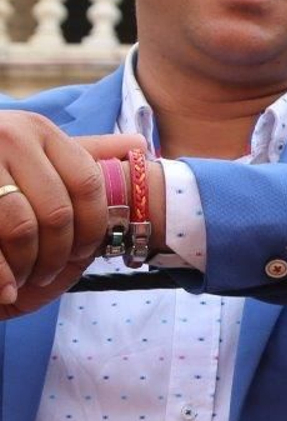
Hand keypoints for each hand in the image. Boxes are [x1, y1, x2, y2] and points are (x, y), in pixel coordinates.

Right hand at [0, 112, 141, 316]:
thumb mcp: (35, 153)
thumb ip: (83, 153)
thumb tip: (139, 148)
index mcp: (37, 129)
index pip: (88, 184)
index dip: (93, 226)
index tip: (84, 252)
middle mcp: (9, 137)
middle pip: (58, 211)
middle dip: (58, 254)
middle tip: (49, 274)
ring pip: (22, 227)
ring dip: (28, 265)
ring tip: (25, 278)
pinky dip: (2, 274)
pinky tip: (6, 290)